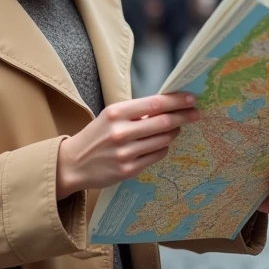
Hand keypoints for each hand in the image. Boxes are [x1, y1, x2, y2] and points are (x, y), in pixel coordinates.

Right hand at [56, 93, 199, 199]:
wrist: (72, 163)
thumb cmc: (96, 136)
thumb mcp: (111, 116)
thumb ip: (136, 112)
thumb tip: (168, 106)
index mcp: (116, 113)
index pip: (154, 104)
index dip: (177, 101)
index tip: (192, 98)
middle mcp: (121, 132)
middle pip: (163, 122)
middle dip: (184, 116)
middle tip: (196, 113)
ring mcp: (125, 153)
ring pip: (163, 140)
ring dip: (174, 132)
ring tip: (175, 128)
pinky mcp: (128, 170)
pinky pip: (157, 156)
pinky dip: (163, 147)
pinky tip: (161, 144)